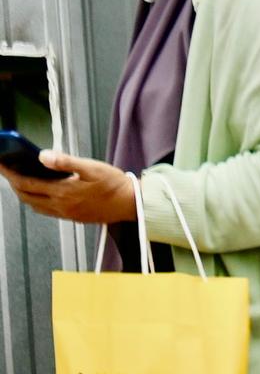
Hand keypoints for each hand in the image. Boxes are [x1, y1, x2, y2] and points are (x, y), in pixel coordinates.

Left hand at [1, 153, 136, 224]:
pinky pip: (48, 211)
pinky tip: (40, 192)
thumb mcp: (90, 167)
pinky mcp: (75, 217)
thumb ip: (65, 161)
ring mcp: (68, 214)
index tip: (1, 163)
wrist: (132, 204)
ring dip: (24, 194)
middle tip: (7, 170)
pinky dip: (37, 201)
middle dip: (13, 184)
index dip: (9, 173)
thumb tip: (42, 156)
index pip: (26, 183)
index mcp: (63, 192)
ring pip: (36, 206)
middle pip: (27, 197)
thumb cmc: (114, 184)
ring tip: (20, 181)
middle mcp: (62, 206)